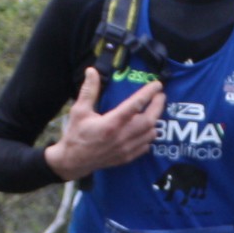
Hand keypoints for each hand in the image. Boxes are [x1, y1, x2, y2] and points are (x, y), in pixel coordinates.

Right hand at [46, 65, 160, 178]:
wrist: (73, 161)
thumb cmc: (76, 135)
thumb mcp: (79, 110)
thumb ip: (89, 90)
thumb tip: (92, 71)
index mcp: (111, 123)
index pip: (135, 105)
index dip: (148, 93)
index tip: (157, 85)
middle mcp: (121, 136)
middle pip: (149, 120)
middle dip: (158, 106)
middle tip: (160, 96)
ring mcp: (126, 148)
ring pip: (150, 133)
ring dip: (154, 121)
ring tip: (153, 111)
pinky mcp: (126, 157)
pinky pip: (145, 146)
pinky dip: (148, 136)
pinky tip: (146, 129)